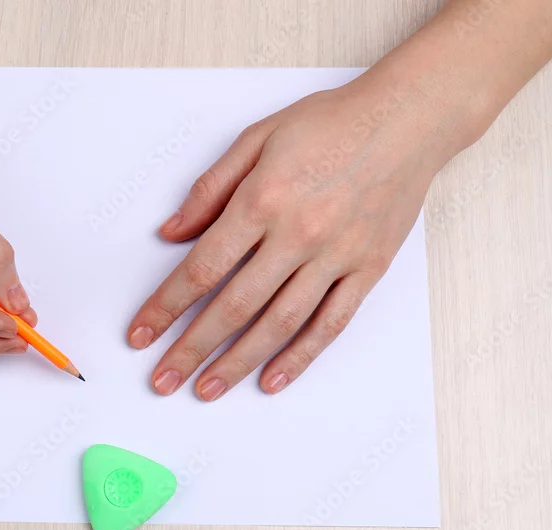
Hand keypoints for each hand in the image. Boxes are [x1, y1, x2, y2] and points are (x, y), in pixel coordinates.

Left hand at [127, 77, 449, 399]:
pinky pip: (330, 323)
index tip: (141, 334)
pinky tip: (271, 380)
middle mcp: (297, 235)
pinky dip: (300, 357)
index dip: (166, 306)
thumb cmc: (330, 122)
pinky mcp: (368, 269)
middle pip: (234, 307)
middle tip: (162, 380)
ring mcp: (336, 257)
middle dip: (191, 349)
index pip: (202, 268)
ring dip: (238, 363)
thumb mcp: (257, 137)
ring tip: (206, 391)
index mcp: (263, 200)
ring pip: (279, 324)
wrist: (410, 117)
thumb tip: (171, 233)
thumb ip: (211, 189)